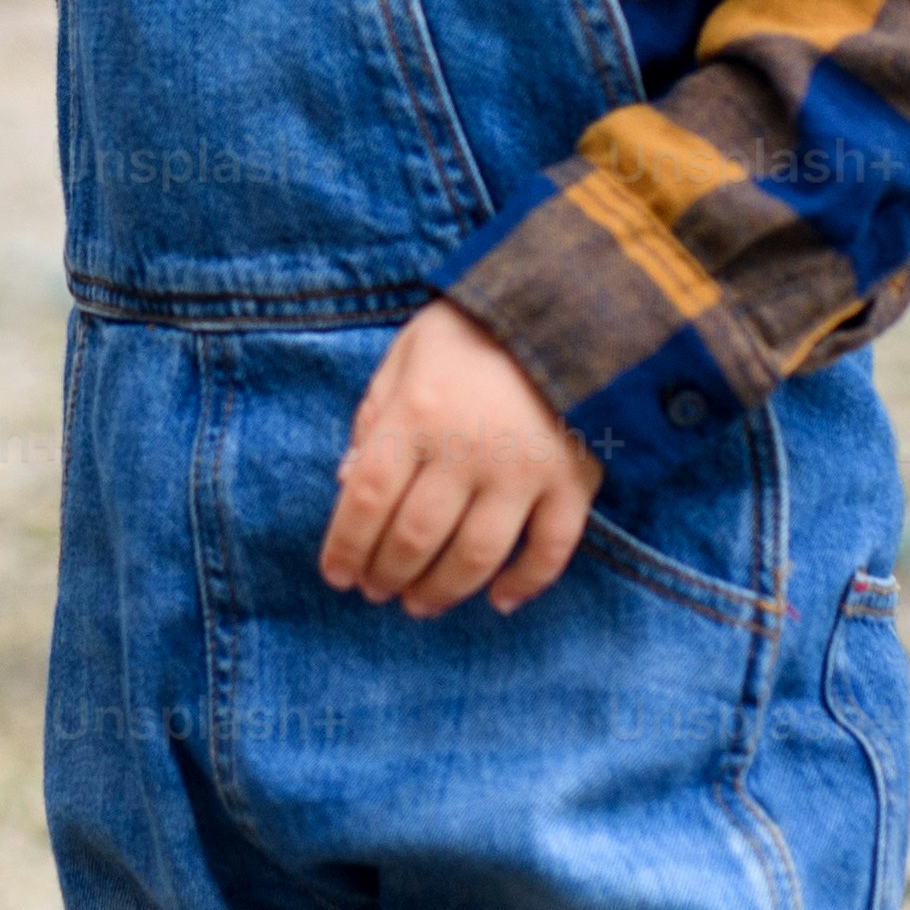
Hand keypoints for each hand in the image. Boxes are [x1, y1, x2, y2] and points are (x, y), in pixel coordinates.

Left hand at [323, 303, 601, 617]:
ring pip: (475, 555)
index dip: (345, 545)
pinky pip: (550, 550)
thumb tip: (346, 483)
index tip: (336, 575)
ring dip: (441, 590)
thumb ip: (374, 414)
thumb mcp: (408, 352)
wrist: (574, 304)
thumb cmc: (476, 328)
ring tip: (419, 604)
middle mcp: (467, 449)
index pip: (366, 497)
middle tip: (375, 591)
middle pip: (415, 536)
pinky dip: (524, 583)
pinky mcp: (573, 482)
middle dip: (387, 573)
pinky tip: (498, 601)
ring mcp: (524, 471)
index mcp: (418, 412)